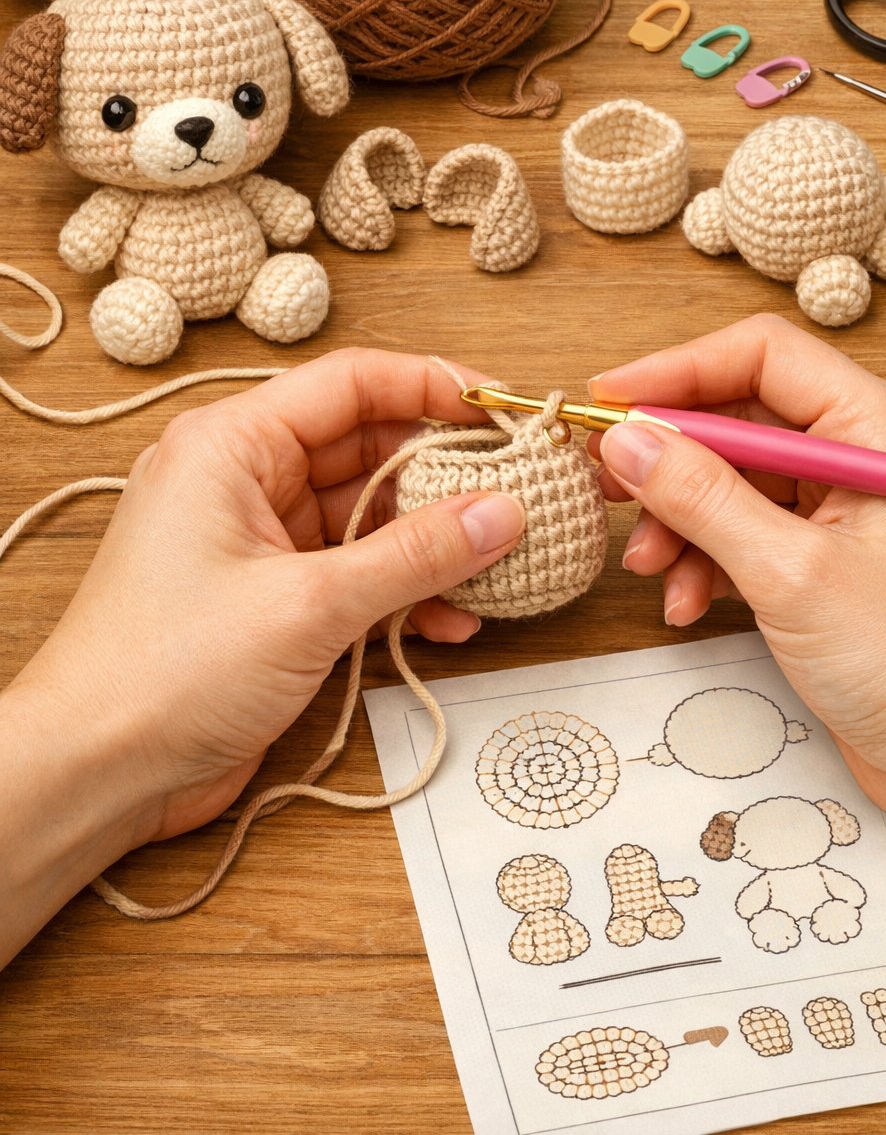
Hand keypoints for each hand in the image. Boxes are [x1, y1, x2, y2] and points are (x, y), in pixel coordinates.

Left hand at [0, 349, 521, 961]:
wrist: (95, 772)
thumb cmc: (161, 672)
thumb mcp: (308, 604)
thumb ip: (414, 555)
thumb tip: (501, 511)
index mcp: (231, 445)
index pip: (351, 383)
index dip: (432, 388)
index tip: (502, 411)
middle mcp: (244, 480)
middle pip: (367, 447)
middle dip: (445, 471)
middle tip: (519, 488)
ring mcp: (259, 542)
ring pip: (369, 514)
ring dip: (432, 540)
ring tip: (500, 559)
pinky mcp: (273, 599)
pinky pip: (358, 572)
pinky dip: (405, 590)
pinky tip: (452, 620)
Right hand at [592, 315, 885, 910]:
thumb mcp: (789, 574)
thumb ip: (703, 499)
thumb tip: (628, 443)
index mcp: (875, 426)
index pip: (762, 356)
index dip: (678, 371)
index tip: (610, 405)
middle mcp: (860, 451)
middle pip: (739, 418)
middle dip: (669, 458)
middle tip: (606, 484)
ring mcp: (841, 505)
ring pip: (732, 479)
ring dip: (680, 521)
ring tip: (647, 566)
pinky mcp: (822, 556)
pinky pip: (743, 530)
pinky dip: (705, 561)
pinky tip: (686, 603)